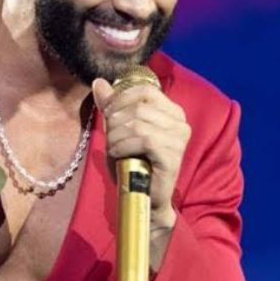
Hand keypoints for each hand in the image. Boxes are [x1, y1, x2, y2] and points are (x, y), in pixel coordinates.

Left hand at [92, 78, 190, 228]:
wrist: (142, 198)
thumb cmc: (132, 163)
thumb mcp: (118, 130)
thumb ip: (111, 106)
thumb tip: (98, 82)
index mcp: (171, 112)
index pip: (145, 91)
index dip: (121, 98)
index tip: (108, 113)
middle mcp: (180, 123)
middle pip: (138, 108)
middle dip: (115, 122)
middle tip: (109, 137)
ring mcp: (179, 140)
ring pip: (138, 124)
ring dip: (116, 136)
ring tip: (113, 148)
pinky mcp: (173, 157)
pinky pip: (144, 140)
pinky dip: (123, 146)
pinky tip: (118, 154)